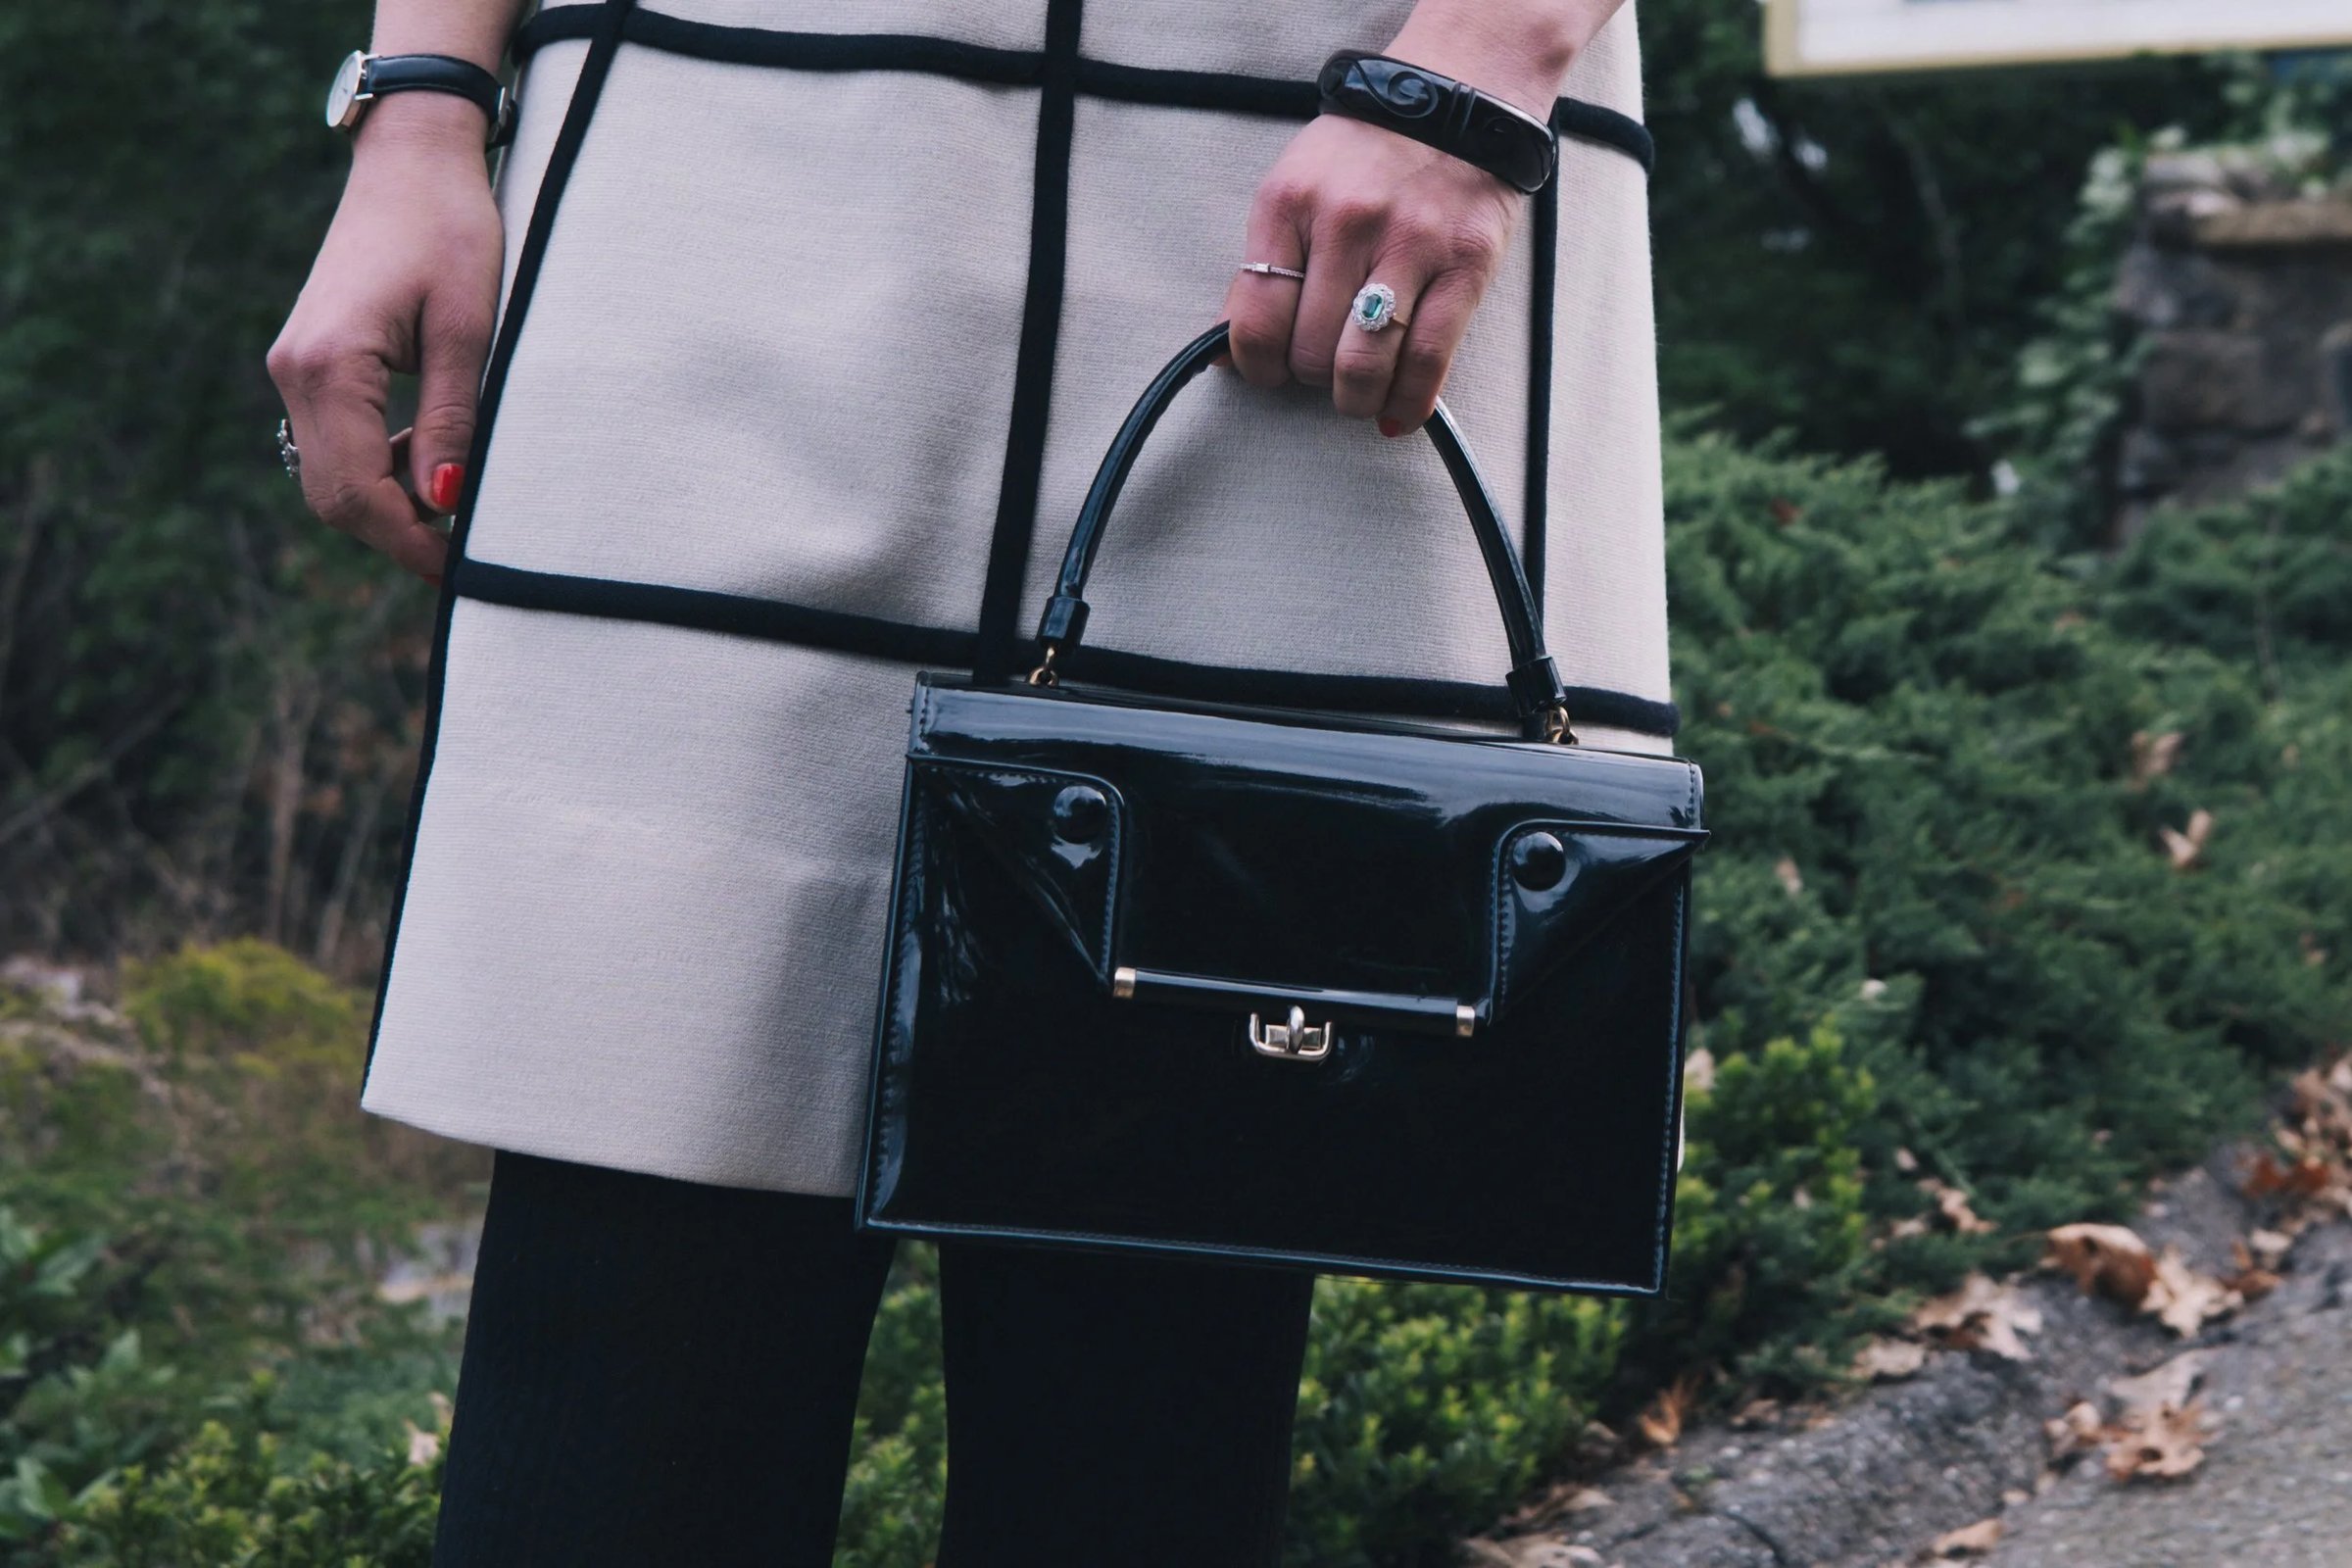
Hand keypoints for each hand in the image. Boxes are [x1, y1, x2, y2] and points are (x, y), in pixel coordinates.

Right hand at [267, 99, 502, 579]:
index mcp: (327, 366)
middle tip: (464, 554)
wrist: (413, 163)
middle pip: (333, 497)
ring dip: (387, 504)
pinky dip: (378, 468)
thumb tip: (445, 502)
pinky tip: (428, 455)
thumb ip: (451, 421)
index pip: (359, 492)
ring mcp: (294, 367)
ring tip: (456, 501)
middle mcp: (293, 372)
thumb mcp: (466, 332)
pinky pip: (334, 442)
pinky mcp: (310, 363)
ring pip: (329, 475)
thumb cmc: (450, 232)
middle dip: (396, 534)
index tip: (462, 570)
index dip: (410, 542)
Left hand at [1221, 99, 1523, 437]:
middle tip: (1322, 369)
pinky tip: (1395, 414)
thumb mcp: (1296, 188)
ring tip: (1356, 391)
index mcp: (1290, 204)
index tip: (1268, 373)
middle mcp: (1345, 223)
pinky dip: (1407, 403)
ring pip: (1363, 366)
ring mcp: (1409, 244)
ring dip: (1353, 398)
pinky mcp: (1464, 265)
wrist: (1457, 93)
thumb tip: (1228, 356)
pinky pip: (1427, 360)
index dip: (1257, 367)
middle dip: (1309, 378)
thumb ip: (1265, 267)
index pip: (1255, 320)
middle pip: (1308, 352)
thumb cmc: (1368, 151)